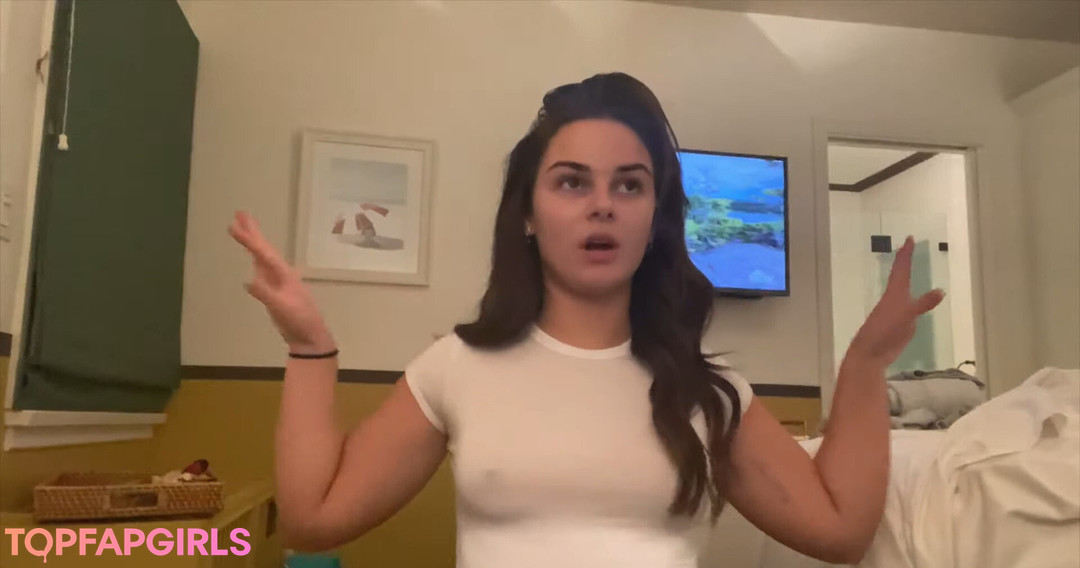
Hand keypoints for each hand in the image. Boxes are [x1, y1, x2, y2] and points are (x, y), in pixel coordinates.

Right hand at [228, 211, 335, 353]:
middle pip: (264, 248)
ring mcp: (277, 281)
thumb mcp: (281, 307)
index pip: (263, 252)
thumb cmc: (299, 320)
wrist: (308, 336)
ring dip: (253, 243)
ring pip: (262, 256)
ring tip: (242, 229)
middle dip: (252, 231)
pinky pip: (262, 269)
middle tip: (240, 213)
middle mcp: (281, 273)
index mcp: (284, 273)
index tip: (234, 225)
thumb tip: (248, 281)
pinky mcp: (274, 290)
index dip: (249, 239)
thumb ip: (265, 294)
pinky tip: (252, 258)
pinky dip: (255, 260)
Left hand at [846, 236, 945, 369]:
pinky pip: (909, 307)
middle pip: (900, 276)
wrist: (871, 353)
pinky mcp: (900, 325)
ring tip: (911, 270)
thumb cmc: (884, 330)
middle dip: (905, 262)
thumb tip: (940, 291)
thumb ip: (922, 303)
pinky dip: (915, 300)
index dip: (905, 254)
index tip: (909, 238)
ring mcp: (897, 312)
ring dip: (907, 279)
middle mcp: (894, 299)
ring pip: (903, 291)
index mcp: (894, 293)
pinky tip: (917, 301)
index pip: (901, 268)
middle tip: (909, 248)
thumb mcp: (906, 315)